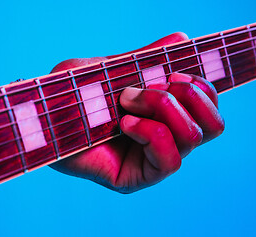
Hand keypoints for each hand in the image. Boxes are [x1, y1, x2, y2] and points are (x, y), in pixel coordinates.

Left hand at [49, 33, 224, 192]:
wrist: (42, 120)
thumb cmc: (74, 94)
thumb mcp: (112, 69)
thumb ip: (147, 60)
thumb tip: (182, 39)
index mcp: (166, 116)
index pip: (209, 106)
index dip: (199, 85)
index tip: (167, 73)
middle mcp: (166, 140)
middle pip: (213, 124)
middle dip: (182, 94)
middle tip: (140, 89)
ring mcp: (153, 161)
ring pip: (194, 137)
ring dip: (162, 108)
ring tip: (125, 103)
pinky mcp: (138, 179)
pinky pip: (169, 160)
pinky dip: (150, 133)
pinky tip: (123, 124)